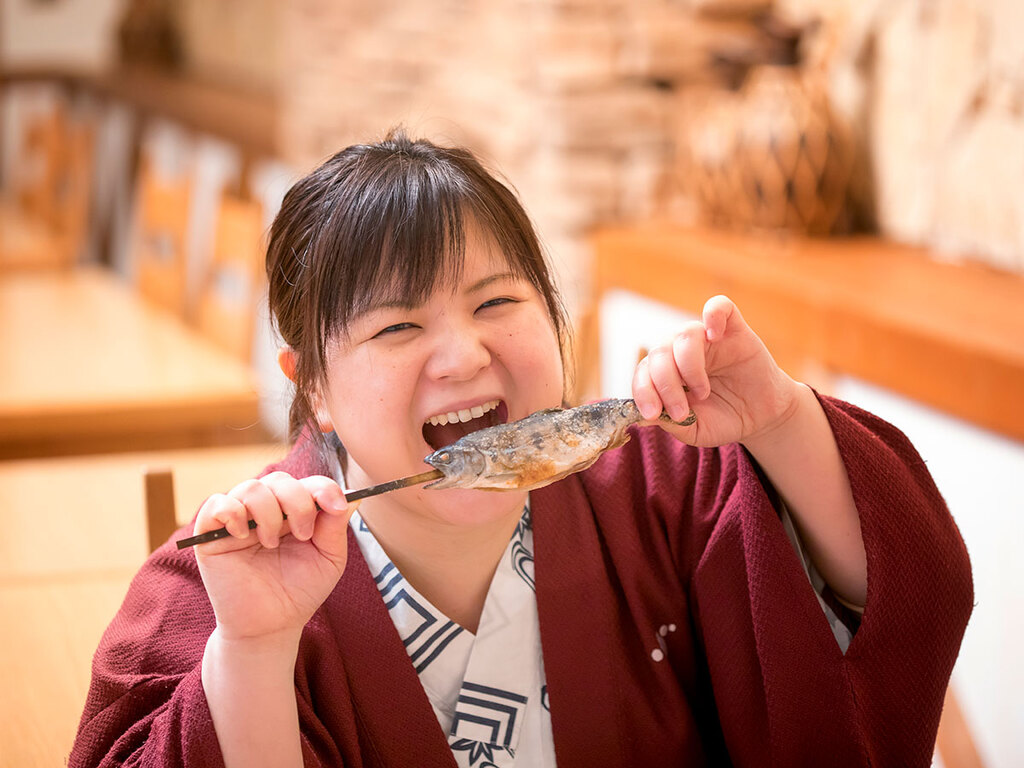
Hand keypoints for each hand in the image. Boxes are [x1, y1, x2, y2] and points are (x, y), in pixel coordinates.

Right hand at [192, 472, 357, 641]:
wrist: (270, 625)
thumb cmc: (299, 591)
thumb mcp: (328, 559)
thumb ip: (336, 526)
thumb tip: (353, 495)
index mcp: (295, 511)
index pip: (308, 483)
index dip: (324, 488)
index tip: (336, 506)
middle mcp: (267, 509)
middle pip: (280, 480)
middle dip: (298, 503)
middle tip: (304, 535)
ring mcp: (239, 519)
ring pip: (251, 488)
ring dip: (268, 513)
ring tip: (272, 544)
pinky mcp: (211, 534)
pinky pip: (216, 503)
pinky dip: (232, 513)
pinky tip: (243, 535)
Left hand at [632, 295, 802, 447]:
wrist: (762, 416)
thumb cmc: (724, 419)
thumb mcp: (695, 430)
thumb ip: (671, 423)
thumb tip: (643, 417)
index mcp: (667, 373)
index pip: (643, 372)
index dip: (643, 391)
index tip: (654, 414)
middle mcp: (681, 352)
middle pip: (660, 352)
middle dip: (665, 385)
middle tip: (681, 412)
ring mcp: (707, 338)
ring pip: (685, 333)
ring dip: (688, 366)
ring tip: (702, 392)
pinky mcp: (734, 329)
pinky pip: (719, 306)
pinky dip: (713, 315)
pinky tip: (714, 336)